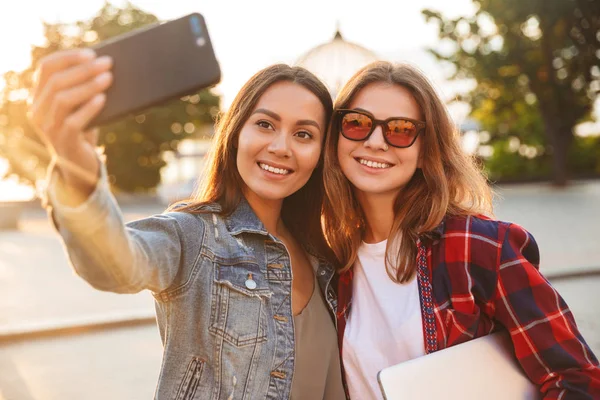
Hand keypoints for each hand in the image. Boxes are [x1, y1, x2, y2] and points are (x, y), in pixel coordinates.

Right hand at [28, 48, 112, 195]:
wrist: (81, 164)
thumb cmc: (84, 129)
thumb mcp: (80, 106)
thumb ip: (82, 88)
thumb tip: (105, 66)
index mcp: (38, 96)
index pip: (46, 67)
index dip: (68, 57)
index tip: (91, 53)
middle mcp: (37, 110)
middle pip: (56, 81)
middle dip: (84, 69)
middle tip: (107, 63)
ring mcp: (48, 127)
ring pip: (62, 99)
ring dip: (88, 86)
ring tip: (108, 78)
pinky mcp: (62, 142)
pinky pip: (73, 122)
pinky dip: (89, 108)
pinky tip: (102, 99)